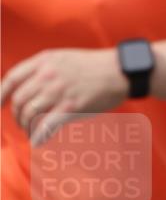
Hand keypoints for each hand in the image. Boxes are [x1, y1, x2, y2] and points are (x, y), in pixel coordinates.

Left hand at [0, 48, 127, 143]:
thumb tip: (25, 87)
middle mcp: (49, 74)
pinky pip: (45, 126)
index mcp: (45, 60)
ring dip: (26, 128)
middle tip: (23, 123)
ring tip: (33, 133)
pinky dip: (38, 137)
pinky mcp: (71, 107)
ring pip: (29, 114)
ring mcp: (59, 90)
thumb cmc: (93, 66)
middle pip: (19, 100)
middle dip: (17, 116)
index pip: (12, 78)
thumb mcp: (64, 58)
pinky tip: (39, 142)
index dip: (0, 95)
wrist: (120, 71)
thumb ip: (44, 68)